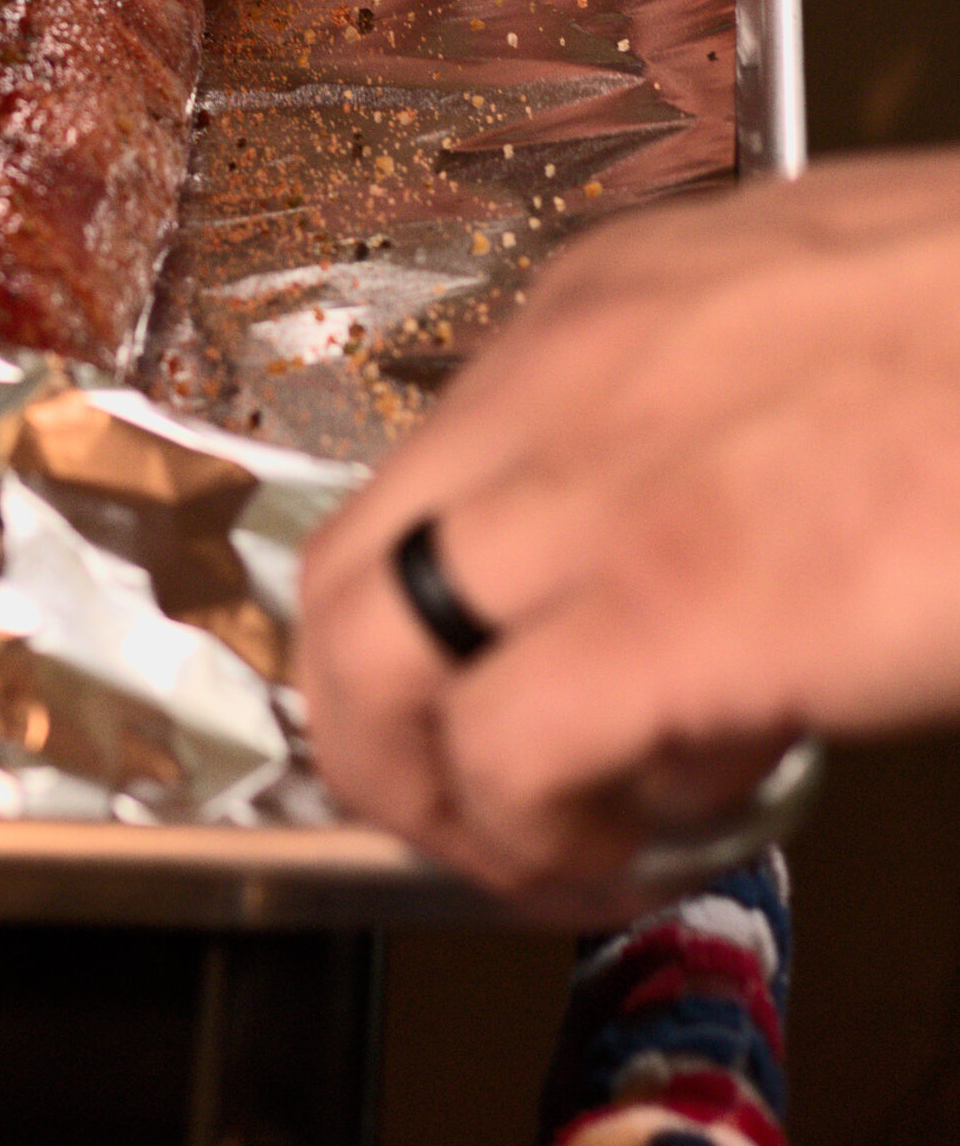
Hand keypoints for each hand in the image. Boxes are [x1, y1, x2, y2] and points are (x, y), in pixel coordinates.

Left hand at [297, 152, 959, 922]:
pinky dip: (530, 836)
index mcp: (605, 311)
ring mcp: (602, 488)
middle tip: (470, 798)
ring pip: (370, 654)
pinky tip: (621, 857)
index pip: (427, 478)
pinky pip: (501, 752)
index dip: (451, 619)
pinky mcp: (672, 608)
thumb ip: (722, 426)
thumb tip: (714, 564)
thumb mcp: (820, 331)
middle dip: (380, 717)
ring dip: (427, 786)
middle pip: (348, 567)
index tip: (510, 694)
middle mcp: (563, 381)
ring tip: (527, 846)